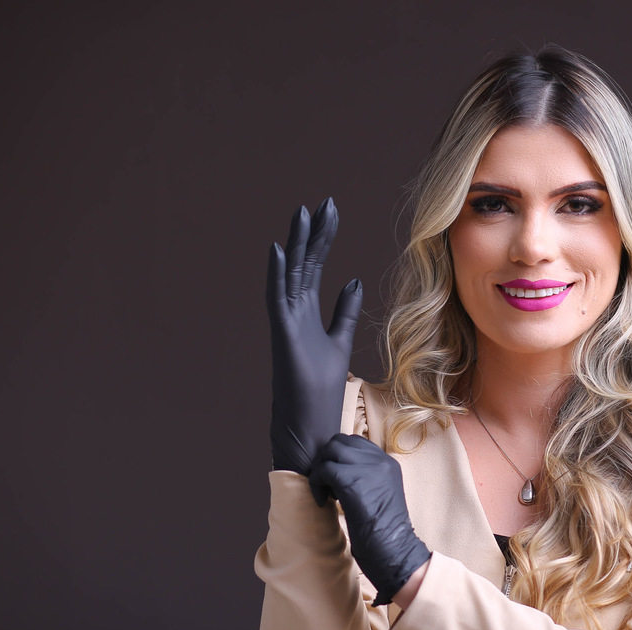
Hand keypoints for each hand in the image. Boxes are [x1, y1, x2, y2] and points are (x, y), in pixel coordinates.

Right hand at [266, 198, 362, 474]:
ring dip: (296, 245)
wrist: (310, 425)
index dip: (323, 239)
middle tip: (323, 203)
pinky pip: (278, 301)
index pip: (315, 267)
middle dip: (314, 233)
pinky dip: (278, 276)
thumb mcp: (340, 342)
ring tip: (302, 213)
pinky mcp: (283, 337)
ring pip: (290, 276)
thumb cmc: (321, 389)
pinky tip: (281, 251)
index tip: (331, 212)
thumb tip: (354, 281)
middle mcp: (293, 313)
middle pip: (303, 265)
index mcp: (306, 313)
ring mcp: (285, 324)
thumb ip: (344, 312)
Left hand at [309, 434, 431, 605]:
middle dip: (327, 460)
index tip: (336, 479)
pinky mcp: (352, 480)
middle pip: (340, 442)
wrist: (393, 547)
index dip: (339, 457)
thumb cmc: (385, 531)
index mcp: (388, 463)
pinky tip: (323, 502)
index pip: (356, 443)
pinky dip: (317, 484)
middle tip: (327, 485)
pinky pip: (323, 470)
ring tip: (327, 493)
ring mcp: (367, 467)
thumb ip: (367, 479)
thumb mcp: (381, 495)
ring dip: (321, 470)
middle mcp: (380, 460)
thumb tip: (337, 472)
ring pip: (330, 452)